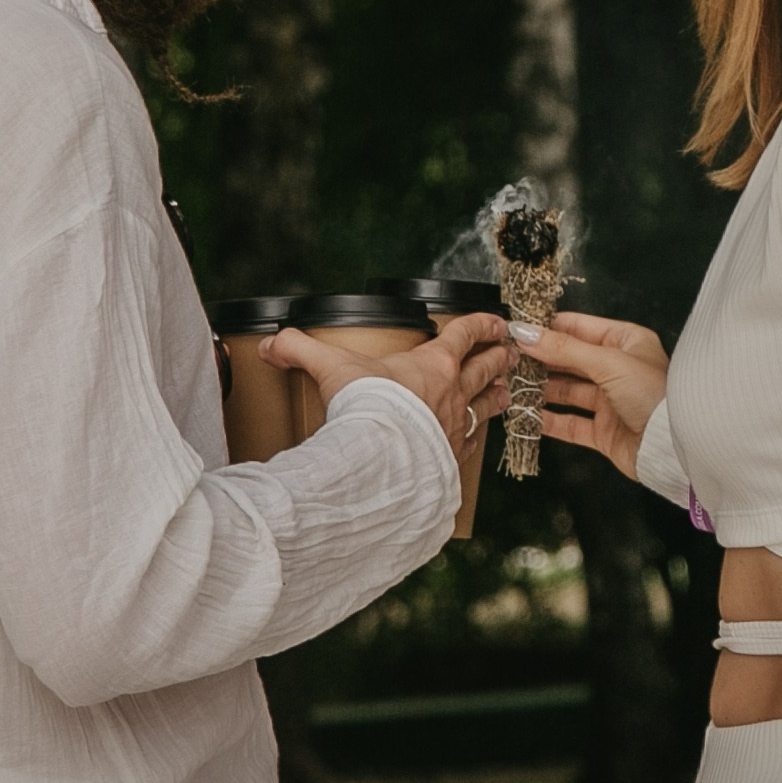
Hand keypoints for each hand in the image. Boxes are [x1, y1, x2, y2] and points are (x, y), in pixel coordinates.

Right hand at [260, 312, 514, 462]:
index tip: (497, 322)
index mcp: (433, 363)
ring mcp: (456, 427)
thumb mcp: (330, 366)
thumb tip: (270, 341)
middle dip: (500, 359)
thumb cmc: (364, 406)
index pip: (465, 334)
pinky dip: (476, 439)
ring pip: (487, 406)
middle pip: (487, 369)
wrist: (380, 457)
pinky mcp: (452, 460)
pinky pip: (471, 445)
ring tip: (505, 392)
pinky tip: (474, 441)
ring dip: (497, 396)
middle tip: (511, 354)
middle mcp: (453, 393)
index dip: (482, 324)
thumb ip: (300, 349)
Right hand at [511, 311, 667, 480]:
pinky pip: (570, 423)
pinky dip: (549, 420)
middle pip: (569, 359)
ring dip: (541, 389)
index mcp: (625, 342)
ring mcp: (609, 401)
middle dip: (540, 360)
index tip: (517, 329)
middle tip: (509, 359)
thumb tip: (525, 333)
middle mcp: (617, 369)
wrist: (672, 448)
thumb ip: (563, 348)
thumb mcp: (607, 362)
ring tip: (512, 385)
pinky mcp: (603, 431)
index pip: (578, 328)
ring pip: (567, 391)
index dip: (547, 328)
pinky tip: (528, 414)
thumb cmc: (653, 394)